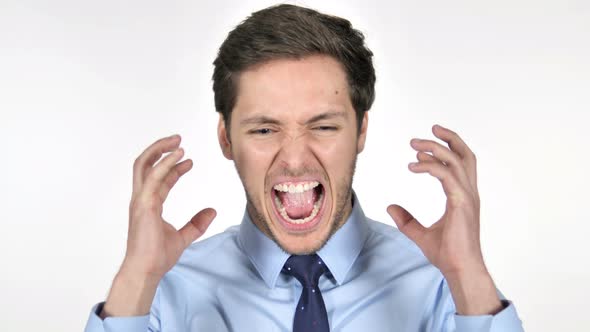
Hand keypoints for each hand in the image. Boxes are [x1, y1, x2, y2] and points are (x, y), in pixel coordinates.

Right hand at [122, 134, 216, 280]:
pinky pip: (153, 177)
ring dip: (160, 149)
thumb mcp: (184, 237)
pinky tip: (179, 156)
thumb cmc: (157, 257)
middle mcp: (142, 199)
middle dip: (159, 149)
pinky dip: (165, 163)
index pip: (159, 178)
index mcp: (148, 204)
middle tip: (178, 139)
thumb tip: (212, 212)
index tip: (189, 160)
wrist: (147, 270)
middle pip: (144, 165)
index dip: (173, 167)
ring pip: (144, 165)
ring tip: (178, 140)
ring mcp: (140, 200)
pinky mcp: (144, 204)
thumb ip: (197, 224)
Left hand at [387, 124, 501, 314]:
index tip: (420, 150)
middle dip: (450, 138)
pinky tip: (414, 165)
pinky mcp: (461, 202)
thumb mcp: (420, 233)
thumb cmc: (448, 254)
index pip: (460, 165)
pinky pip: (446, 175)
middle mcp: (468, 193)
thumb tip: (390, 208)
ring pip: (456, 160)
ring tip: (415, 144)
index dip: (444, 151)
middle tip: (431, 129)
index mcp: (464, 197)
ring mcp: (467, 197)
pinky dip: (430, 165)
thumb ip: (406, 219)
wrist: (459, 269)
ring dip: (435, 147)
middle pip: (466, 155)